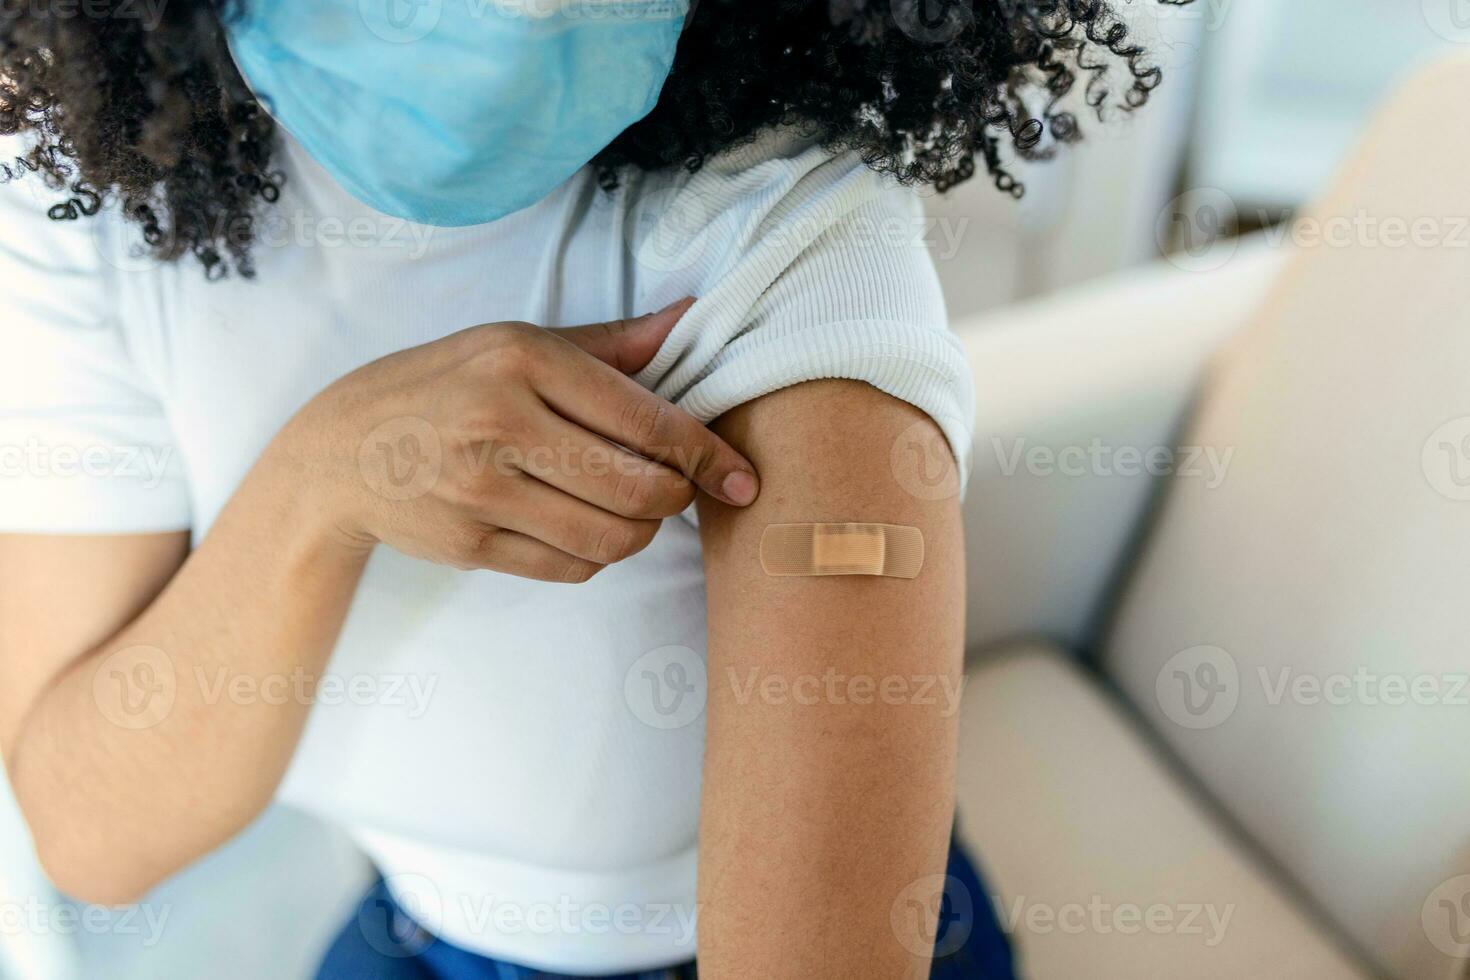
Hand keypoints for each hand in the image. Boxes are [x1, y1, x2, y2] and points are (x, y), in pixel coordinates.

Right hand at [281, 298, 758, 580]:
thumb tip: (691, 318)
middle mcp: (501, 421)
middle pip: (638, 488)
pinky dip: (598, 557)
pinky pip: (569, 568)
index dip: (708, 456)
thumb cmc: (444, 383)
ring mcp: (480, 488)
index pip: (647, 419)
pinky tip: (589, 531)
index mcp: (524, 358)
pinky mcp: (468, 543)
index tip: (742, 478)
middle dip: (678, 499)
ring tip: (637, 514)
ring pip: (609, 537)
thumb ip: (611, 344)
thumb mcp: (519, 342)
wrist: (340, 448)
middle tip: (680, 492)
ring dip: (643, 534)